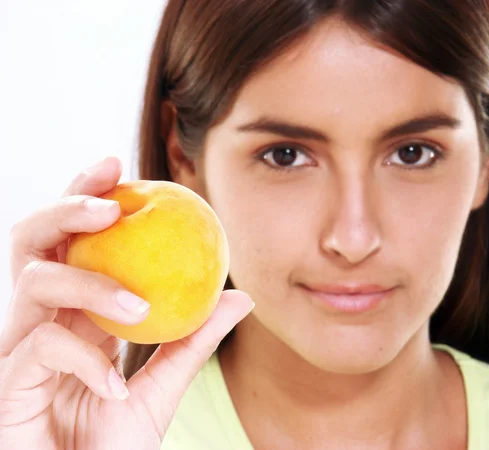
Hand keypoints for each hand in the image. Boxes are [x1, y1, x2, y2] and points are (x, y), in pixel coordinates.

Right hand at [0, 156, 253, 448]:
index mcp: (76, 308)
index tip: (118, 165)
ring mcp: (18, 346)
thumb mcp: (166, 381)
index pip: (74, 237)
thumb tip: (241, 295)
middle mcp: (42, 317)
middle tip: (109, 199)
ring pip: (34, 281)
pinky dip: (87, 362)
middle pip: (34, 238)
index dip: (87, 195)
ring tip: (135, 307)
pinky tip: (115, 386)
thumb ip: (196, 337)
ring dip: (90, 283)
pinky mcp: (4, 381)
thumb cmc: (114, 439)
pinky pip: (43, 348)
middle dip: (66, 206)